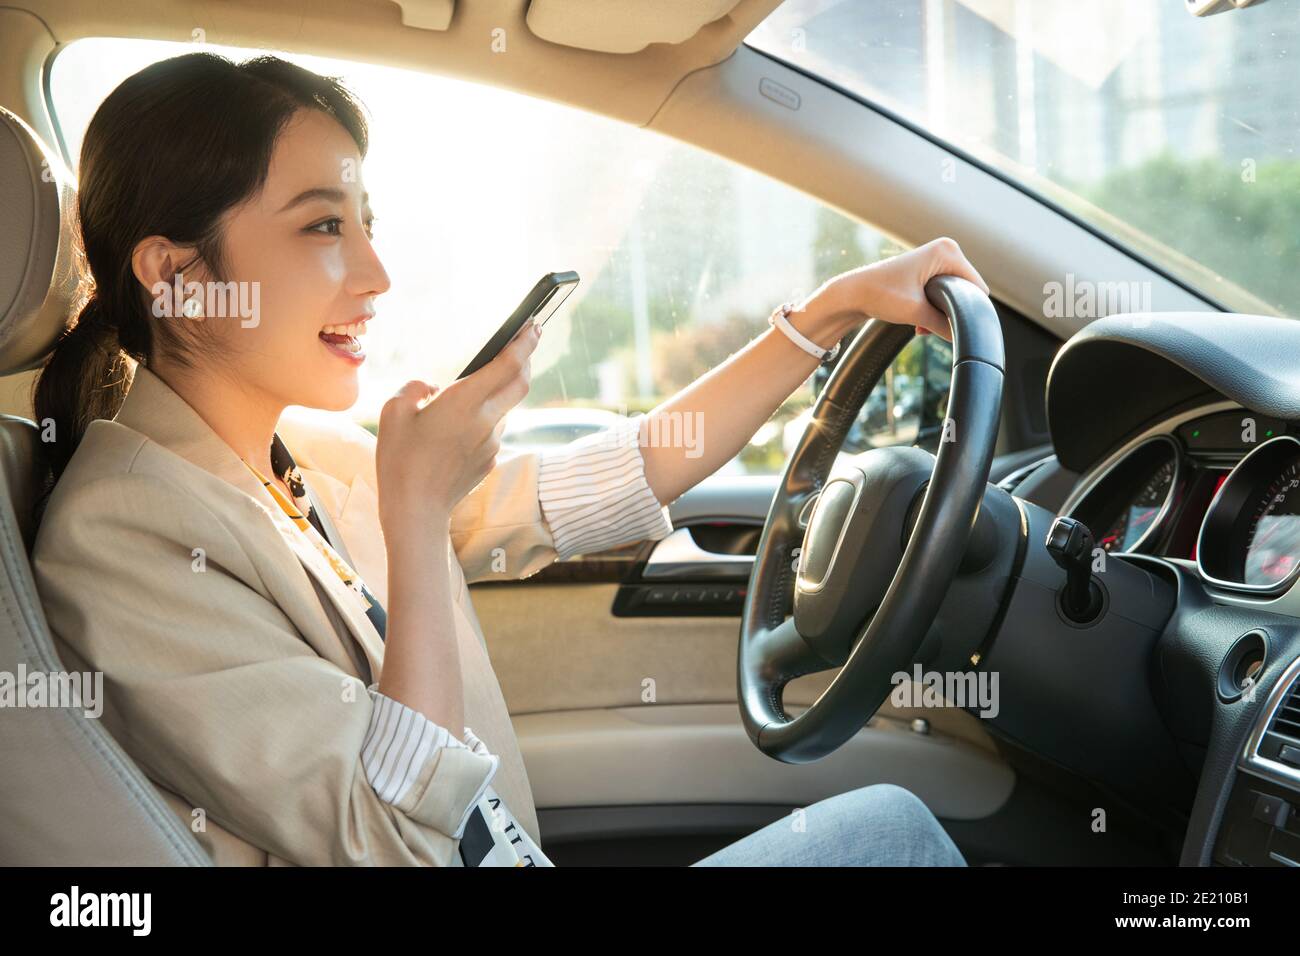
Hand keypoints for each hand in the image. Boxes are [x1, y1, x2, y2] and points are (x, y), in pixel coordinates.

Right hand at [375, 322, 539, 537]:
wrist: (416, 510)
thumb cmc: (399, 460)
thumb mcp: (393, 413)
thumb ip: (415, 389)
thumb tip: (433, 387)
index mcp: (464, 402)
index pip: (507, 365)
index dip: (523, 343)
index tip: (534, 325)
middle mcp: (486, 421)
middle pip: (520, 383)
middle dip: (526, 359)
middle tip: (527, 339)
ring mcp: (492, 442)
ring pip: (505, 408)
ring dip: (498, 394)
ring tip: (472, 391)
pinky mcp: (490, 460)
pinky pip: (493, 431)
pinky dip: (484, 419)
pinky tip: (459, 428)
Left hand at [799, 237, 988, 343]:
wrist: (852, 293)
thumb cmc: (879, 294)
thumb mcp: (916, 313)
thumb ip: (944, 325)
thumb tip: (964, 338)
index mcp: (948, 251)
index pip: (977, 287)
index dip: (968, 310)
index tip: (947, 325)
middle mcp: (946, 250)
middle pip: (966, 292)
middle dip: (951, 313)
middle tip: (926, 325)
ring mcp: (937, 259)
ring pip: (954, 296)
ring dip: (940, 314)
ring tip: (920, 324)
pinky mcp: (929, 270)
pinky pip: (943, 294)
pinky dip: (933, 310)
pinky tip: (918, 322)